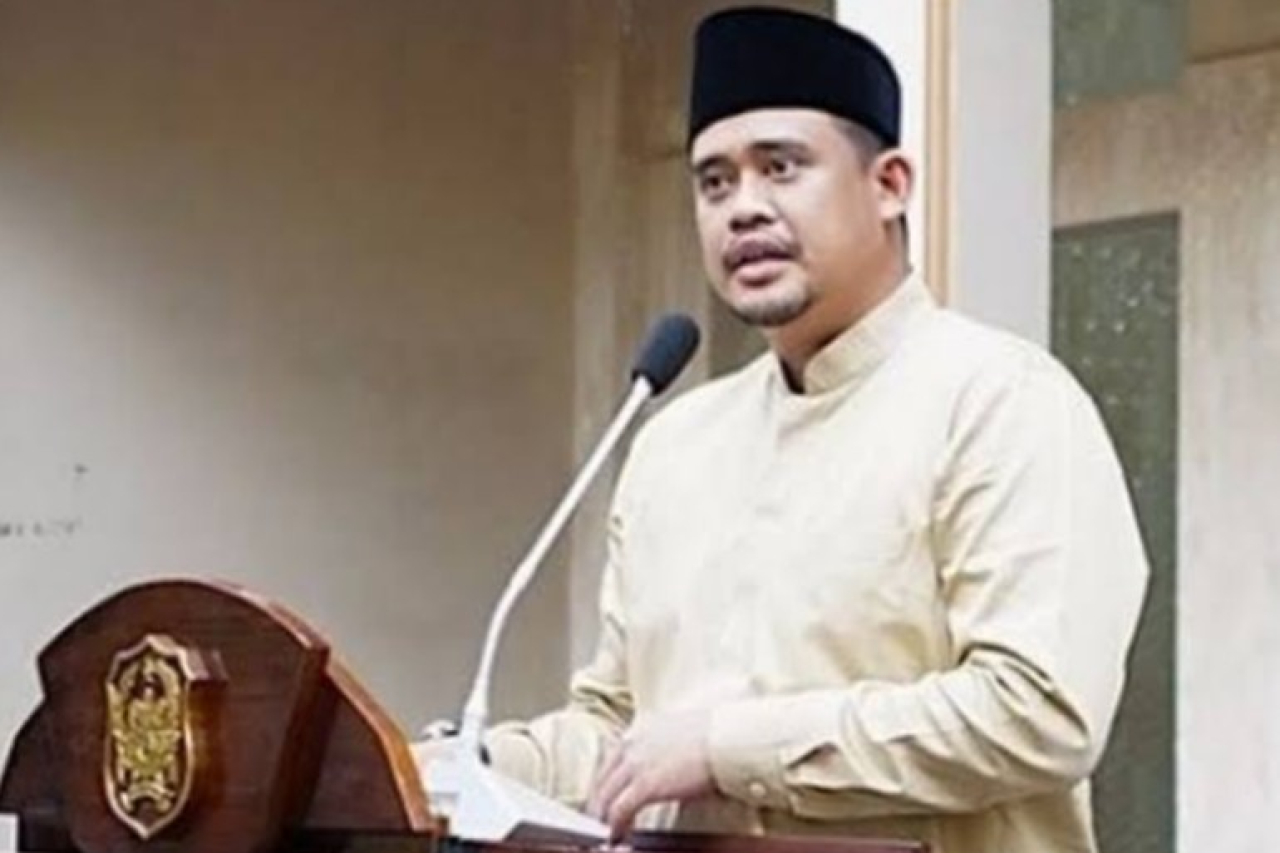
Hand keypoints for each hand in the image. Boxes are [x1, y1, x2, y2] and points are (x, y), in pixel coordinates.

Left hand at [586, 710, 715, 838]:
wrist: (727, 740)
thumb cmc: (716, 738)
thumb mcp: (683, 735)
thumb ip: (667, 748)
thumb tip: (670, 763)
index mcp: (642, 734)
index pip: (611, 762)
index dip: (605, 784)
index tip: (604, 798)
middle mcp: (633, 746)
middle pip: (602, 780)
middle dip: (597, 803)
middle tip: (597, 822)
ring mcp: (636, 765)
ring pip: (605, 796)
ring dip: (602, 818)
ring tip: (606, 833)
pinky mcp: (645, 785)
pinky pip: (619, 810)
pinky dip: (615, 826)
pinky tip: (618, 836)